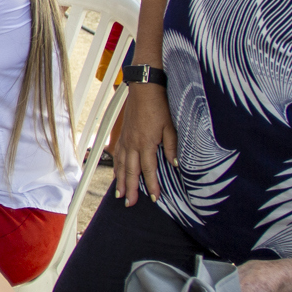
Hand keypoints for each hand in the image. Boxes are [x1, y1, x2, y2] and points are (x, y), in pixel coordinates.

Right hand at [110, 81, 176, 205]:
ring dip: (120, 181)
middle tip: (130, 203)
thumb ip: (172, 147)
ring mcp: (126, 139)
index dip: (151, 185)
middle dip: (131, 189)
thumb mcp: (170, 127)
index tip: (153, 197)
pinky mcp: (122, 135)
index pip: (149, 170)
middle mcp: (133, 144)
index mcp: (146, 143)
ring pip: (121, 165)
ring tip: (120, 194)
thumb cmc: (159, 105)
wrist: (145, 88)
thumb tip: (174, 165)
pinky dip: (116, 166)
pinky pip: (117, 154)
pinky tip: (116, 172)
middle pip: (131, 171)